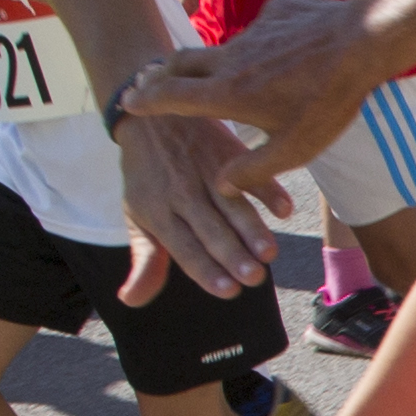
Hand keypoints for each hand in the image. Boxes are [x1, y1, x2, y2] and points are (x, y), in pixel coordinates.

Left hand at [116, 107, 279, 295]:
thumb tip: (131, 300)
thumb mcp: (136, 215)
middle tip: (252, 277)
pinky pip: (250, 172)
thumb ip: (143, 260)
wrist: (149, 115)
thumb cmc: (145, 174)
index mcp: (159, 213)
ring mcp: (207, 173)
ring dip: (252, 229)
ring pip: (233, 205)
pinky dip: (269, 190)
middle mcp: (183, 195)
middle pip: (211, 230)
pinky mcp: (227, 153)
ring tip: (269, 253)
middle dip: (232, 254)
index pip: (184, 248)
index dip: (205, 269)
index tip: (226, 290)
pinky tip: (284, 209)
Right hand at [126, 0, 388, 178]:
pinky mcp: (276, 11)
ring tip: (213, 70)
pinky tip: (286, 52)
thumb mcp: (294, 150)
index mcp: (227, 93)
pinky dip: (263, 43)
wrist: (363, 41)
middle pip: (182, 64)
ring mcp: (253, 30)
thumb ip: (253, 171)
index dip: (146, 100)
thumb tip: (221, 186)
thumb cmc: (328, 102)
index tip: (128, 101)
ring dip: (214, 60)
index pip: (171, 96)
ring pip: (224, 47)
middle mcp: (231, 57)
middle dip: (161, 74)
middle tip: (146, 80)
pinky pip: (261, 30)